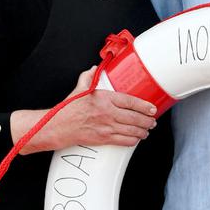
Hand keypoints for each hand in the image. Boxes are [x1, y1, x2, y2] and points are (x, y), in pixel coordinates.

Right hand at [11, 89, 157, 153]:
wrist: (57, 126)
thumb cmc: (67, 109)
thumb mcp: (79, 89)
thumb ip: (88, 77)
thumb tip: (93, 68)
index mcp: (104, 99)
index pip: (131, 102)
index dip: (144, 106)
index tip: (152, 108)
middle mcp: (108, 113)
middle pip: (135, 118)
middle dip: (147, 121)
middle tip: (152, 121)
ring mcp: (106, 127)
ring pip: (132, 131)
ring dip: (142, 131)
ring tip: (147, 130)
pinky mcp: (103, 139)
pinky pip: (123, 141)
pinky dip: (133, 141)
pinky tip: (136, 139)